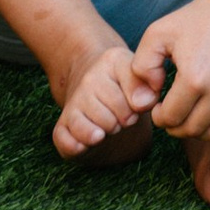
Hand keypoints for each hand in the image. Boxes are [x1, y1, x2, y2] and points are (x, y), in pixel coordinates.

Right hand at [50, 39, 162, 161]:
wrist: (98, 89)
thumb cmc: (125, 87)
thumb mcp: (141, 78)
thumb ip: (147, 86)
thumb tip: (142, 103)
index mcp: (111, 62)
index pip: (132, 96)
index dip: (139, 107)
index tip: (136, 103)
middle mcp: (88, 80)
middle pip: (112, 119)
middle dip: (121, 123)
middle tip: (120, 115)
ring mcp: (73, 103)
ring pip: (92, 133)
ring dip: (103, 135)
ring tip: (107, 125)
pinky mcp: (62, 125)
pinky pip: (66, 142)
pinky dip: (76, 147)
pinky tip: (86, 143)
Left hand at [132, 0, 209, 146]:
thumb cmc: (193, 21)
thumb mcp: (156, 35)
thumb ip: (139, 67)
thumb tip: (146, 101)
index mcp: (194, 78)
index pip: (170, 118)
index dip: (159, 116)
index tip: (159, 105)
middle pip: (194, 129)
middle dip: (178, 125)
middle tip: (174, 112)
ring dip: (204, 130)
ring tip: (195, 115)